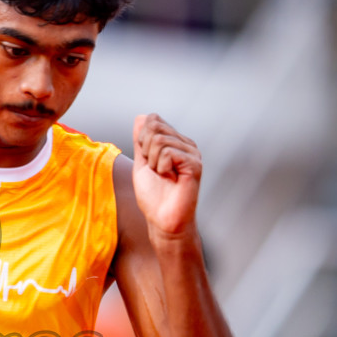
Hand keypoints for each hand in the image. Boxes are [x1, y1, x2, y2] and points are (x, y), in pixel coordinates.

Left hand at [131, 113, 201, 237]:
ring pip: (160, 139)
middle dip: (146, 150)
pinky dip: (161, 166)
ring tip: (163, 175)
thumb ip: (141, 141)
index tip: (147, 160)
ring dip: (153, 161)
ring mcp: (192, 153)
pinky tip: (169, 178)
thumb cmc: (154, 196)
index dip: (142, 138)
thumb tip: (141, 117)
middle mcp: (186, 145)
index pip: (153, 119)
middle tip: (155, 170)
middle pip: (155, 126)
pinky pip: (168, 152)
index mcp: (175, 142)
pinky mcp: (195, 164)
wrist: (162, 219)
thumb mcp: (142, 163)